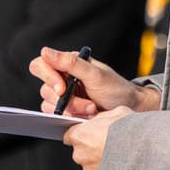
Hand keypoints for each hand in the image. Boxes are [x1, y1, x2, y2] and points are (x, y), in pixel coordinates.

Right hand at [30, 46, 158, 118]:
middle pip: (45, 89)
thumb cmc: (116, 88)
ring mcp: (63, 96)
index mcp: (67, 64)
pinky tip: (87, 116)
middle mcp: (62, 78)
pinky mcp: (66, 111)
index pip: (40, 65)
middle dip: (68, 101)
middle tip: (89, 104)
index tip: (62, 89)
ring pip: (50, 105)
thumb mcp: (96, 75)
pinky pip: (55, 116)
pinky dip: (72, 118)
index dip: (47, 77)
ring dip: (73, 110)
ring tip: (93, 109)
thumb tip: (46, 51)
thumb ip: (71, 63)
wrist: (128, 108)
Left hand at [61, 105, 133, 169]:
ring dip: (100, 161)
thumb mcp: (116, 113)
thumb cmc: (130, 132)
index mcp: (80, 136)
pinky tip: (120, 166)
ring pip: (90, 165)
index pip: (69, 135)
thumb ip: (102, 117)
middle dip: (91, 148)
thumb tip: (101, 119)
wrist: (144, 154)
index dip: (80, 134)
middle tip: (108, 143)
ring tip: (118, 156)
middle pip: (80, 151)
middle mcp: (80, 155)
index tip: (88, 133)